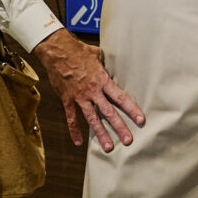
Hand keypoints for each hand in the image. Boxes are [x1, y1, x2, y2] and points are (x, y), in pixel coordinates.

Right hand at [34, 29, 144, 151]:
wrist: (57, 51)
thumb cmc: (78, 50)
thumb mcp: (97, 54)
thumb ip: (107, 62)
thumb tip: (118, 60)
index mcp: (102, 80)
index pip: (120, 97)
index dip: (131, 109)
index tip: (140, 120)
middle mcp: (92, 91)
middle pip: (108, 112)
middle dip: (119, 127)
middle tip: (128, 140)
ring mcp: (79, 97)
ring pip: (92, 119)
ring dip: (101, 134)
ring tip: (109, 147)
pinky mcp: (67, 100)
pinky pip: (71, 119)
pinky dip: (74, 131)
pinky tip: (79, 142)